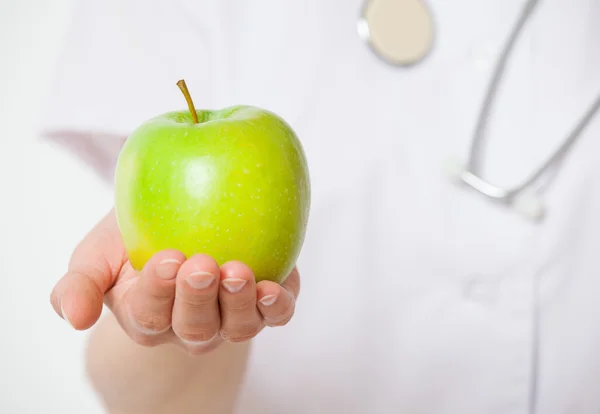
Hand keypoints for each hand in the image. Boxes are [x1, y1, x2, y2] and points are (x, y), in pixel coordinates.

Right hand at [50, 209, 299, 354]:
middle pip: (196, 328)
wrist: (175, 217)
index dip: (158, 291)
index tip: (166, 258)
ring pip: (238, 327)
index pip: (150, 315)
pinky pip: (276, 314)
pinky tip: (273, 286)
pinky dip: (277, 305)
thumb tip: (75, 320)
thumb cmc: (132, 239)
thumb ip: (77, 286)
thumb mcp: (96, 255)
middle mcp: (191, 326)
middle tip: (202, 264)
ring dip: (239, 303)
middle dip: (198, 298)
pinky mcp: (264, 302)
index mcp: (148, 318)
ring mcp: (230, 317)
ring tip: (238, 272)